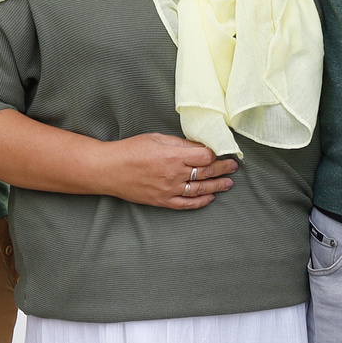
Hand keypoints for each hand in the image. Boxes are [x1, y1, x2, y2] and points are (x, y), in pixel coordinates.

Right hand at [99, 134, 236, 210]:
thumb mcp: (156, 138)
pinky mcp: (162, 201)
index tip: (221, 151)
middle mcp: (174, 174)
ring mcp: (169, 190)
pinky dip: (200, 202)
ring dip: (217, 186)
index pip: (205, 156)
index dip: (215, 153)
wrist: (108, 170)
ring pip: (200, 190)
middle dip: (223, 169)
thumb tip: (198, 146)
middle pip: (206, 172)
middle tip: (233, 166)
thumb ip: (179, 143)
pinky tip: (210, 198)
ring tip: (228, 184)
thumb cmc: (130, 150)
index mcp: (173, 155)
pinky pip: (186, 204)